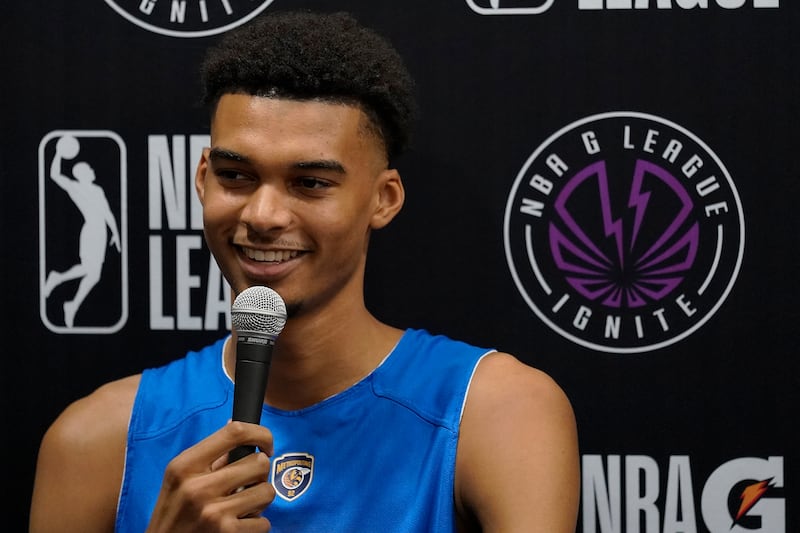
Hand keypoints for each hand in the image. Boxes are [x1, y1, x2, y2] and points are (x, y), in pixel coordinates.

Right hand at [145, 421, 274, 532]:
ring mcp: (213, 513)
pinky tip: (239, 524)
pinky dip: (256, 524)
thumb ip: (209, 455)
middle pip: (259, 463)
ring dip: (260, 499)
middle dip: (259, 473)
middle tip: (248, 482)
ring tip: (243, 504)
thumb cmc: (173, 513)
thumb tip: (236, 424)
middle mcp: (198, 487)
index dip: (260, 434)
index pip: (235, 433)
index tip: (265, 445)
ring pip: (266, 492)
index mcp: (185, 465)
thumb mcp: (179, 479)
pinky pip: (264, 522)